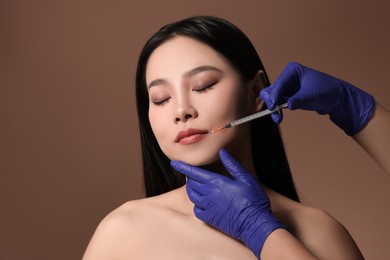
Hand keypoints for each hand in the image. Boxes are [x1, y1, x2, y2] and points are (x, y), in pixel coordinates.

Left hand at [170, 150, 283, 256]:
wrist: (255, 224)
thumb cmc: (253, 200)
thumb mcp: (246, 179)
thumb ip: (232, 165)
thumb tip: (223, 152)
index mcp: (217, 182)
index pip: (194, 173)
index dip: (183, 167)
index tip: (173, 163)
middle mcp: (209, 194)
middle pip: (191, 183)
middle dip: (190, 177)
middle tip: (194, 174)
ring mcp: (208, 207)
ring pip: (192, 196)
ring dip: (192, 189)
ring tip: (197, 185)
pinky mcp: (209, 218)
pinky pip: (196, 210)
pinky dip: (197, 204)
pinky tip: (203, 202)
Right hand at [260, 62, 374, 134]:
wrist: (336, 98)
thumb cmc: (326, 90)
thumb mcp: (311, 94)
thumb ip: (298, 99)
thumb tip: (287, 105)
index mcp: (292, 70)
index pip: (278, 84)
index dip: (274, 95)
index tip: (273, 106)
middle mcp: (287, 78)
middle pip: (271, 90)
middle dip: (271, 102)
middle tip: (275, 112)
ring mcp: (287, 88)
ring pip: (272, 98)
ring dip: (273, 108)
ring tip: (278, 119)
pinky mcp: (289, 97)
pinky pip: (278, 104)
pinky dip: (277, 111)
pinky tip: (279, 118)